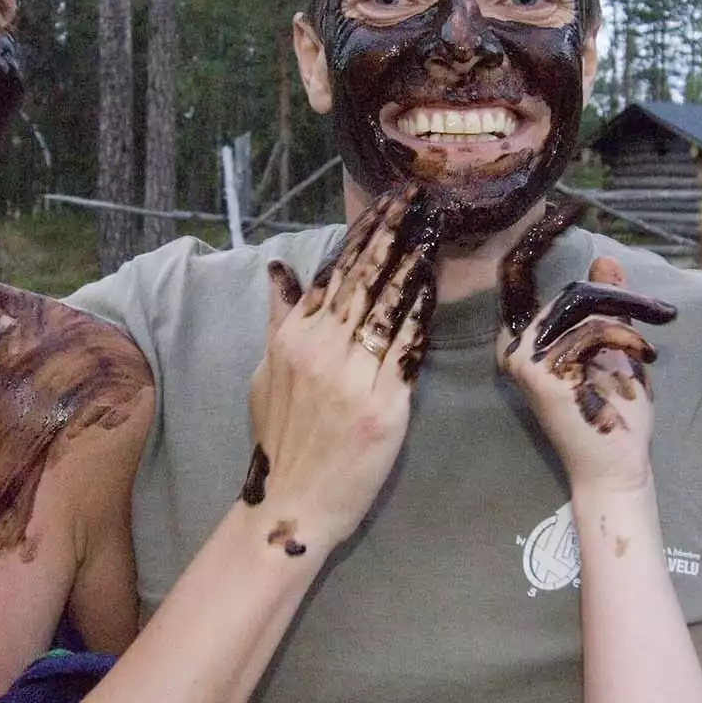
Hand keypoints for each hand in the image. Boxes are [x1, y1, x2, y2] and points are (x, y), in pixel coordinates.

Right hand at [241, 185, 439, 555]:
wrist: (294, 505)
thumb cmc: (282, 442)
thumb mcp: (267, 375)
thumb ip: (279, 319)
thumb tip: (279, 269)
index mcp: (292, 339)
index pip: (332, 272)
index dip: (362, 234)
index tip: (386, 203)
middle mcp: (320, 350)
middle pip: (363, 279)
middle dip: (392, 233)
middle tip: (417, 197)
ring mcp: (351, 378)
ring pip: (388, 305)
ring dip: (413, 262)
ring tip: (434, 227)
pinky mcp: (383, 406)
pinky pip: (408, 348)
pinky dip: (421, 313)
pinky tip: (435, 285)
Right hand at [498, 255, 676, 493]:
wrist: (616, 465)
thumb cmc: (615, 414)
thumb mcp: (613, 348)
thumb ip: (606, 307)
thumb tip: (606, 259)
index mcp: (525, 344)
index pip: (563, 295)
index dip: (597, 287)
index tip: (632, 287)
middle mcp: (515, 349)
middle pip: (572, 296)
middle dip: (619, 299)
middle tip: (658, 312)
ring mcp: (524, 361)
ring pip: (584, 308)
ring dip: (627, 325)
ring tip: (647, 352)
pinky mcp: (542, 372)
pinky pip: (591, 330)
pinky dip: (625, 339)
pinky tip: (643, 359)